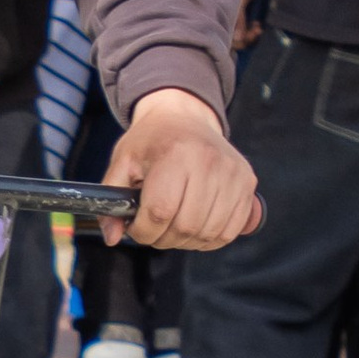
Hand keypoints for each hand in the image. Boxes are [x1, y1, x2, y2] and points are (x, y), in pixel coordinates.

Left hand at [107, 89, 260, 251]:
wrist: (185, 116)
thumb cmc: (152, 140)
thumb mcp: (123, 161)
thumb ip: (113, 199)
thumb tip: (111, 237)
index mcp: (175, 154)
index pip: (160, 212)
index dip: (143, 230)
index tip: (136, 226)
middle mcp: (209, 162)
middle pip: (185, 227)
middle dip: (163, 238)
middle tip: (154, 227)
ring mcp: (233, 173)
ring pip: (208, 233)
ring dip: (186, 241)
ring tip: (173, 225)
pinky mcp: (247, 183)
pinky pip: (230, 231)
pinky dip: (209, 239)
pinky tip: (194, 226)